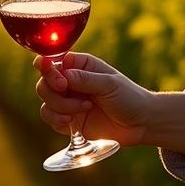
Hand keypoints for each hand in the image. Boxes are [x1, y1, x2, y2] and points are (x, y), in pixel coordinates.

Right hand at [34, 52, 152, 146]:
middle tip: (74, 96)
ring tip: (84, 109)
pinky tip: (72, 122)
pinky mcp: (68, 120)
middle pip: (43, 83)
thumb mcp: (109, 84)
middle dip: (54, 92)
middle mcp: (70, 82)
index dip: (48, 69)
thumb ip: (83, 79)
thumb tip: (60, 75)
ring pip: (45, 101)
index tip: (60, 81)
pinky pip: (49, 117)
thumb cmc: (129, 97)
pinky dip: (56, 120)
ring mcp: (68, 101)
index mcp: (80, 65)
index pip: (52, 61)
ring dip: (59, 107)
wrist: (141, 123)